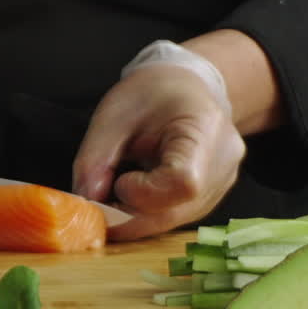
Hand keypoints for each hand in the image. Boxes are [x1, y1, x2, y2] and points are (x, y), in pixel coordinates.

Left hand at [73, 64, 245, 240]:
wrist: (186, 88)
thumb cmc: (152, 95)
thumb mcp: (113, 116)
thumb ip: (95, 159)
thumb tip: (85, 201)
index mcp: (205, 129)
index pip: (183, 182)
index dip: (143, 193)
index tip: (119, 180)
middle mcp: (222, 163)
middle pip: (175, 211)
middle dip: (128, 214)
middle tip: (101, 201)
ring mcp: (221, 185)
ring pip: (173, 220)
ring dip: (136, 217)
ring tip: (118, 189)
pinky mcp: (211, 198)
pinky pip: (176, 217)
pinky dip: (148, 215)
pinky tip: (136, 194)